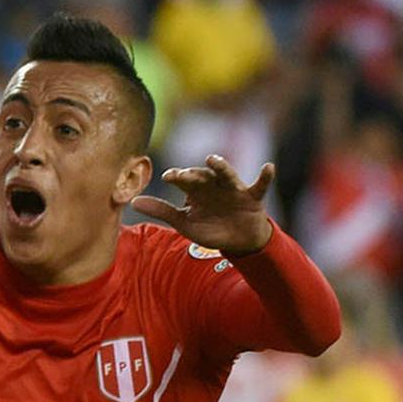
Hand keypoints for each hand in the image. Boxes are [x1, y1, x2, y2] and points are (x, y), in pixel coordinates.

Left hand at [131, 155, 273, 255]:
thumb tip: (133, 201)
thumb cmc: (210, 228)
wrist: (239, 241)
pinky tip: (269, 167)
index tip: (167, 177)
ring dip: (221, 167)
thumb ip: (161, 210)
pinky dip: (265, 176)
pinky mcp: (253, 197)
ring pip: (227, 174)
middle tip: (184, 174)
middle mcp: (213, 185)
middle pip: (202, 176)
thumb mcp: (184, 222)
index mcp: (196, 190)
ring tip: (213, 160)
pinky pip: (260, 184)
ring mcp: (233, 189)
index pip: (183, 180)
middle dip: (193, 174)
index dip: (176, 177)